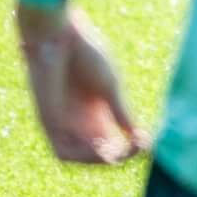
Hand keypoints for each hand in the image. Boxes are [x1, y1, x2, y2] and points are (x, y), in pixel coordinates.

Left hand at [16, 2, 141, 165]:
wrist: (57, 36)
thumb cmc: (86, 54)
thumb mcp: (110, 89)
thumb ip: (123, 115)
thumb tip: (143, 139)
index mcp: (96, 110)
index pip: (113, 139)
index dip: (130, 146)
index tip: (147, 142)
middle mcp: (79, 120)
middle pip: (98, 152)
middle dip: (118, 156)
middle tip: (136, 148)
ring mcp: (63, 122)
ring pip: (80, 156)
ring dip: (100, 160)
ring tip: (117, 151)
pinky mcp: (48, 122)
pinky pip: (63, 153)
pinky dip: (82, 157)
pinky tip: (99, 147)